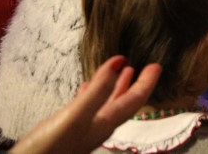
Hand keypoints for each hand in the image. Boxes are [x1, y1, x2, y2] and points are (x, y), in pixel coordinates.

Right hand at [10, 56, 160, 153]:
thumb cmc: (50, 146)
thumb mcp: (75, 115)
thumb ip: (98, 90)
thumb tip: (121, 62)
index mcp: (106, 123)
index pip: (134, 100)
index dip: (147, 82)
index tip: (157, 65)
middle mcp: (99, 126)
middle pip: (124, 101)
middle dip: (135, 84)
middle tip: (146, 67)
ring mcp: (83, 128)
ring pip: (106, 103)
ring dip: (115, 87)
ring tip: (123, 70)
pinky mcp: (67, 129)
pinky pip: (87, 107)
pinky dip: (92, 93)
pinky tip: (87, 86)